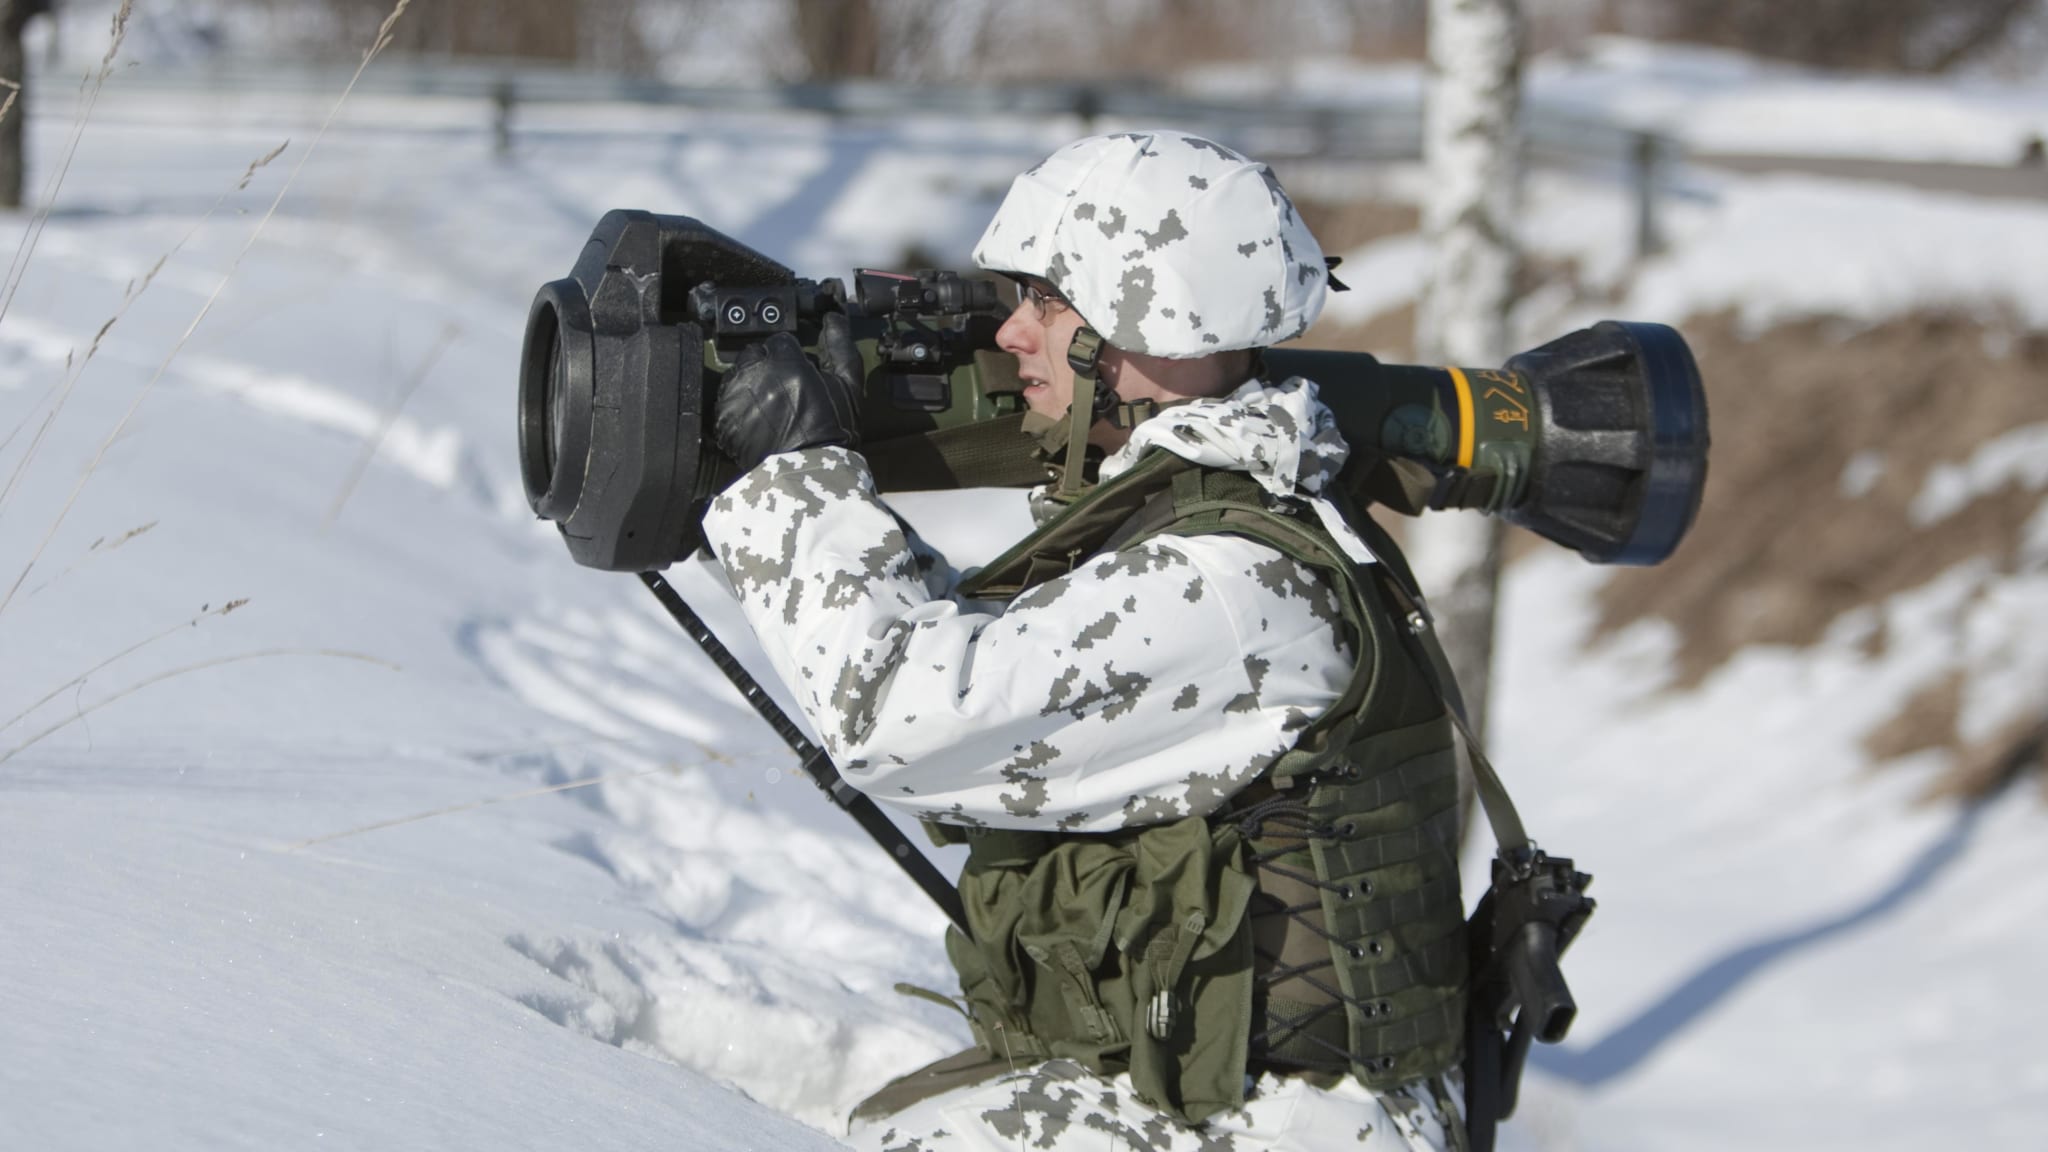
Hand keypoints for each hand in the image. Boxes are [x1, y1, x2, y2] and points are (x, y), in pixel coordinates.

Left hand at [712, 312, 862, 474]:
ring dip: (749, 385)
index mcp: (786, 361)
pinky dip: (738, 409)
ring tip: (768, 407)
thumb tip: (833, 317)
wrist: (811, 471)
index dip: (790, 356)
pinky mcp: (723, 419)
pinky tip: (755, 422)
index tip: (796, 371)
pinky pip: (726, 403)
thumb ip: (840, 345)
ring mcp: (736, 397)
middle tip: (781, 389)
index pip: (780, 340)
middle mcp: (756, 373)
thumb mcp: (848, 384)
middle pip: (753, 354)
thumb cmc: (834, 428)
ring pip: (736, 376)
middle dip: (765, 366)